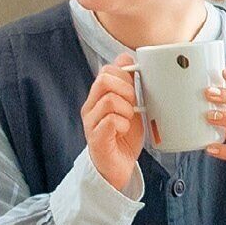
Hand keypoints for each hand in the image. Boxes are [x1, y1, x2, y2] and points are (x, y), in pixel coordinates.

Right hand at [81, 53, 145, 193]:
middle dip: (126, 89)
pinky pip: (110, 121)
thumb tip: (127, 57)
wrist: (119, 167)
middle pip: (104, 79)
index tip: (135, 89)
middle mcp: (90, 107)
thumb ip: (129, 84)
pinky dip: (123, 124)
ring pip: (109, 99)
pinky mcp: (95, 139)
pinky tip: (124, 131)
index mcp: (99, 96)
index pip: (107, 69)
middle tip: (133, 105)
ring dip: (127, 109)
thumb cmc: (124, 137)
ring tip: (129, 120)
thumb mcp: (131, 105)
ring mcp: (91, 123)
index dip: (126, 74)